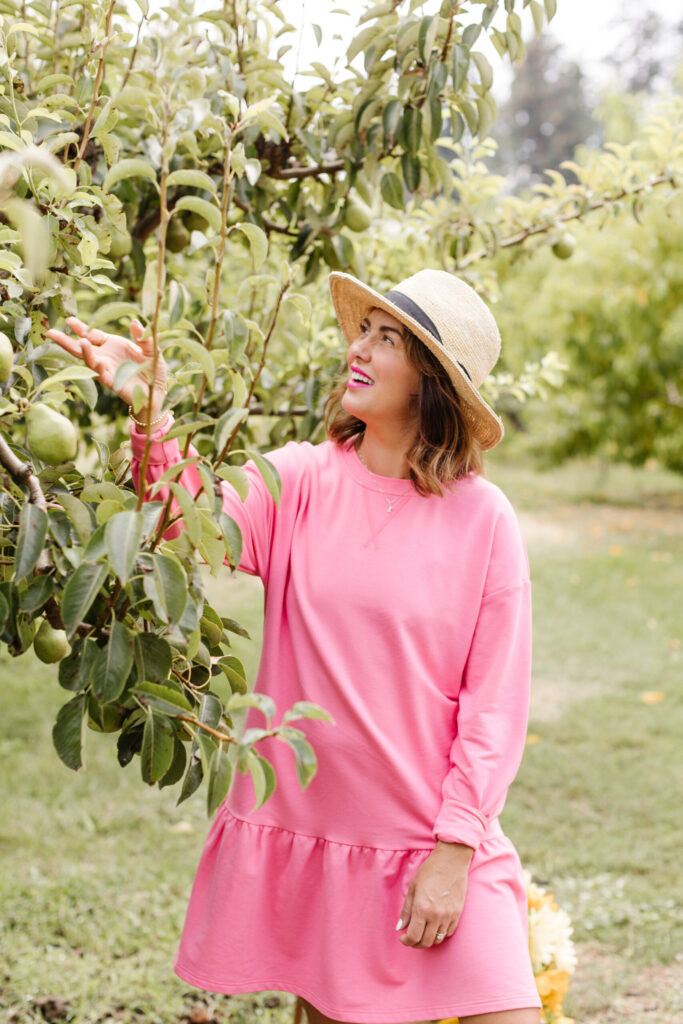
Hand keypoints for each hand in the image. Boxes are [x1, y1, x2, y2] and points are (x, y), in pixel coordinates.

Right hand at [46, 317, 167, 419]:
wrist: (157, 392)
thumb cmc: (153, 369)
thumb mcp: (151, 349)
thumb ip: (143, 337)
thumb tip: (134, 321)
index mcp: (112, 345)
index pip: (92, 334)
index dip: (81, 328)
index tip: (69, 320)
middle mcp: (105, 357)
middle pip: (81, 347)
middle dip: (66, 341)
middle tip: (50, 332)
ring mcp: (107, 370)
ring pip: (89, 361)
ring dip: (84, 353)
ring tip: (80, 343)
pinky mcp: (112, 382)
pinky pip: (102, 375)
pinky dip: (99, 368)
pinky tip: (96, 362)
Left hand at [397, 841, 472, 948]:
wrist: (451, 862)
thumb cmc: (430, 871)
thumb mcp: (413, 888)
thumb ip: (406, 910)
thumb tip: (400, 927)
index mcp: (422, 908)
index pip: (413, 936)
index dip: (406, 941)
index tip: (403, 938)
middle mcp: (436, 915)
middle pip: (425, 942)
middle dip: (416, 943)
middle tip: (411, 938)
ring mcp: (448, 916)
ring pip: (437, 939)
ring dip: (428, 939)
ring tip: (422, 932)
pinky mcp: (457, 914)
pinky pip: (448, 933)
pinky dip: (440, 934)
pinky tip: (434, 927)